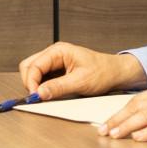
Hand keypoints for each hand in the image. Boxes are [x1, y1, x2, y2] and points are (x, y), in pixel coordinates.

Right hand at [18, 42, 146, 99]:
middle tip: (36, 97)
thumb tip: (40, 92)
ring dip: (35, 84)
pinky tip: (48, 93)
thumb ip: (58, 87)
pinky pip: (43, 76)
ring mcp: (55, 61)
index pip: (34, 65)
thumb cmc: (103, 72)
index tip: (34, 96)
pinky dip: (42, 85)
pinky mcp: (58, 69)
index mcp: (58, 51)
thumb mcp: (81, 82)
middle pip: (29, 66)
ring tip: (42, 96)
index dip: (31, 82)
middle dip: (30, 82)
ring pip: (34, 71)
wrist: (117, 73)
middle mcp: (54, 53)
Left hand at [99, 84, 146, 140]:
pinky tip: (139, 137)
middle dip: (117, 120)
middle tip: (103, 131)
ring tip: (114, 135)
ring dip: (127, 126)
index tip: (106, 123)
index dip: (119, 113)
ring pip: (146, 116)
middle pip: (136, 108)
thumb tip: (142, 118)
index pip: (135, 101)